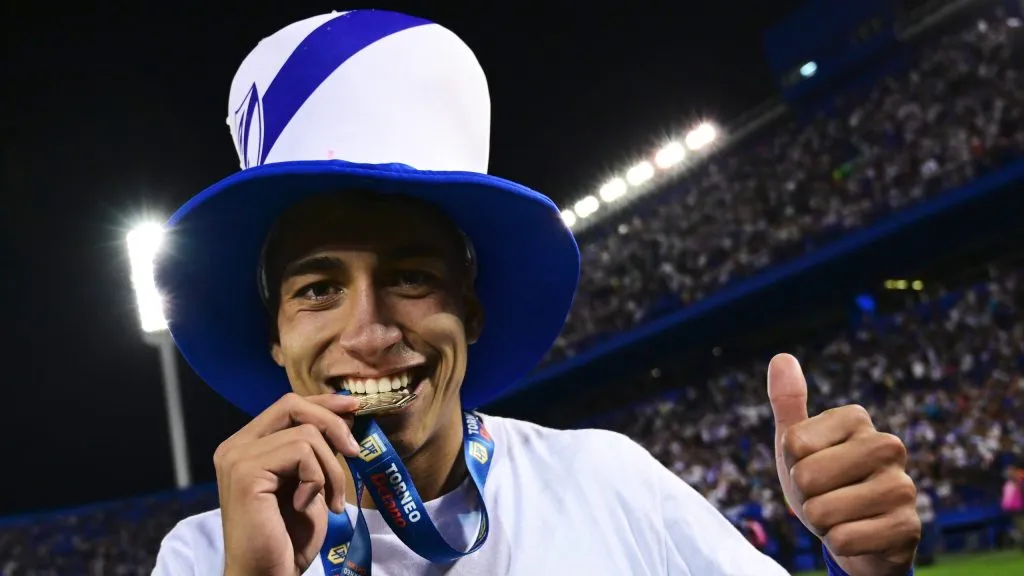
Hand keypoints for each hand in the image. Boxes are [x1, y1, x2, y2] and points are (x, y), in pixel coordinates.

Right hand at [214, 392, 362, 575]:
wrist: (268, 574)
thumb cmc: (289, 536)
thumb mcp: (310, 482)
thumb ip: (317, 450)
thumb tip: (345, 415)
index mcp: (247, 446)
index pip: (288, 405)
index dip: (323, 403)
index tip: (354, 408)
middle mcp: (235, 446)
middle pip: (293, 405)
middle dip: (333, 424)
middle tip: (354, 453)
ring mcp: (237, 457)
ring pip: (306, 434)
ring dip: (331, 468)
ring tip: (329, 500)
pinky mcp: (246, 472)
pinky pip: (301, 452)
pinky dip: (318, 478)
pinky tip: (306, 504)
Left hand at [767, 354, 920, 575]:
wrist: (858, 534)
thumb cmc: (824, 483)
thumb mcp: (798, 445)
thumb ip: (787, 402)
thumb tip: (782, 357)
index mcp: (857, 418)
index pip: (792, 444)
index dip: (793, 464)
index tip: (813, 467)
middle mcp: (888, 445)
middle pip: (806, 476)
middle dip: (805, 496)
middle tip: (827, 496)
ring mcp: (903, 486)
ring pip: (823, 512)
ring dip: (822, 523)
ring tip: (842, 515)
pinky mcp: (908, 526)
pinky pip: (844, 540)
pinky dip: (840, 544)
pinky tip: (859, 535)